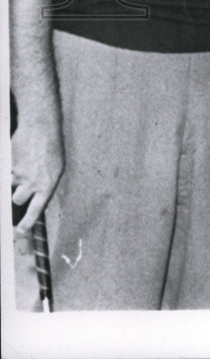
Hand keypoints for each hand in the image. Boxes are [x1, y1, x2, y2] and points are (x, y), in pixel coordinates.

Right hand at [11, 117, 63, 233]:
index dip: (26, 223)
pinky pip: (6, 173)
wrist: (40, 126)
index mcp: (48, 184)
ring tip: (24, 163)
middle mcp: (34, 181)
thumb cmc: (49, 147)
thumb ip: (44, 185)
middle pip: (18, 200)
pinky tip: (19, 156)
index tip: (19, 232)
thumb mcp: (55, 168)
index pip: (36, 210)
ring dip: (13, 179)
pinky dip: (10, 167)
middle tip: (24, 181)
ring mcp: (19, 174)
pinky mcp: (9, 166)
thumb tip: (33, 202)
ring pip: (10, 186)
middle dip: (18, 194)